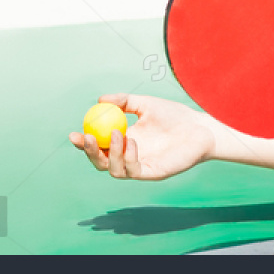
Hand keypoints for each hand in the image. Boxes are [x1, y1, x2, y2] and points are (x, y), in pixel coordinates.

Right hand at [68, 93, 216, 180]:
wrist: (199, 128)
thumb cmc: (174, 116)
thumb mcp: (144, 103)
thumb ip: (123, 101)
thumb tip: (99, 100)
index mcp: (124, 141)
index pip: (100, 146)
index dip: (84, 143)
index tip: (73, 133)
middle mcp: (129, 157)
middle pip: (101, 162)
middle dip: (90, 153)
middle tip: (87, 138)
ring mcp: (140, 167)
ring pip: (114, 170)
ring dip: (112, 153)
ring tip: (119, 133)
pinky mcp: (153, 174)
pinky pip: (133, 171)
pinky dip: (128, 158)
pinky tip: (133, 142)